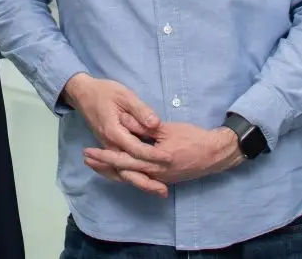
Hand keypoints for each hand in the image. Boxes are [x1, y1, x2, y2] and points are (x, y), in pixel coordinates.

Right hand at [62, 74, 172, 195]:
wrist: (83, 94)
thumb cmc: (105, 92)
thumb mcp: (124, 95)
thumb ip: (140, 110)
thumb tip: (155, 124)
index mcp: (114, 132)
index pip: (136, 149)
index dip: (153, 155)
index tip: (170, 159)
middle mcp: (109, 145)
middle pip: (128, 169)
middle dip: (147, 181)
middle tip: (164, 191)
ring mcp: (107, 148)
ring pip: (122, 173)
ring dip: (140, 183)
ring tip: (158, 191)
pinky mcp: (108, 149)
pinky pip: (117, 170)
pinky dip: (129, 178)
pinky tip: (142, 183)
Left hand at [83, 122, 243, 197]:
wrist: (215, 154)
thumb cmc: (193, 137)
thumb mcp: (168, 129)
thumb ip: (146, 127)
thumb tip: (125, 122)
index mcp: (156, 160)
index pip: (125, 158)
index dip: (106, 154)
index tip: (90, 150)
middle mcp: (156, 173)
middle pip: (124, 171)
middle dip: (104, 165)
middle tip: (86, 158)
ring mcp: (160, 179)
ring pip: (131, 178)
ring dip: (112, 171)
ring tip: (96, 165)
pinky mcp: (164, 179)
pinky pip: (140, 179)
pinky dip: (127, 175)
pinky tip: (117, 171)